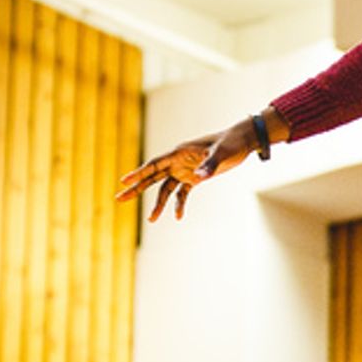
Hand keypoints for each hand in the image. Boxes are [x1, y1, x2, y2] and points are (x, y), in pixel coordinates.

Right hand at [115, 117, 257, 220]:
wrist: (242, 141)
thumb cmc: (231, 143)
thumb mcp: (221, 154)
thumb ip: (209, 166)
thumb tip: (198, 178)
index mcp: (179, 152)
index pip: (154, 164)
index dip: (138, 173)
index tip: (124, 181)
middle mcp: (178, 161)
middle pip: (152, 177)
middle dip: (137, 188)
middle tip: (119, 198)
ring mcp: (185, 170)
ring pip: (165, 188)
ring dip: (159, 203)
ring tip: (151, 219)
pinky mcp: (195, 178)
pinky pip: (182, 193)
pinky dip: (179, 204)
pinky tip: (177, 217)